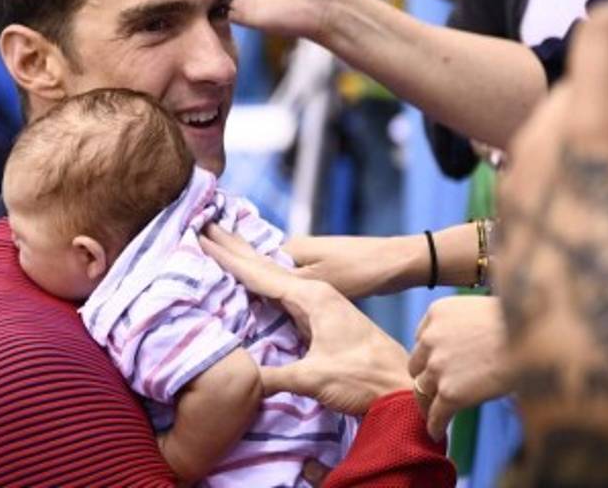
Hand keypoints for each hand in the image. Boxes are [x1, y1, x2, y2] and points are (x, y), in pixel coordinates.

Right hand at [199, 223, 410, 415]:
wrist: (406, 381)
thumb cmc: (366, 374)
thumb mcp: (318, 377)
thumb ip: (276, 376)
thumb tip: (241, 378)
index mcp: (309, 294)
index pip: (258, 272)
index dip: (227, 257)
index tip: (201, 237)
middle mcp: (312, 288)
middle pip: (264, 264)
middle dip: (234, 248)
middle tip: (204, 227)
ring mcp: (320, 297)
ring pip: (273, 275)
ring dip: (247, 263)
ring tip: (221, 248)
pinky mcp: (324, 311)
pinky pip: (283, 289)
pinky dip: (263, 281)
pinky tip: (255, 285)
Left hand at [409, 295, 511, 440]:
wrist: (533, 340)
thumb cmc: (520, 323)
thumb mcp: (481, 310)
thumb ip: (465, 326)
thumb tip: (470, 346)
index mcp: (437, 312)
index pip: (423, 338)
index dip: (431, 354)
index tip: (438, 366)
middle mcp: (430, 338)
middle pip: (418, 365)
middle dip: (426, 377)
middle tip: (434, 391)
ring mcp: (438, 366)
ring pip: (422, 389)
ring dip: (428, 402)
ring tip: (432, 415)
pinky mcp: (450, 392)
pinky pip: (436, 413)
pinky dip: (435, 425)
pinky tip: (437, 432)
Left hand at [496, 0, 607, 480]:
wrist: (571, 364)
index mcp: (590, 135)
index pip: (598, 42)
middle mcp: (542, 145)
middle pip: (573, 85)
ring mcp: (516, 177)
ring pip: (549, 122)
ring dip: (584, 124)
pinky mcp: (504, 208)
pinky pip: (533, 160)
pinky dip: (563, 158)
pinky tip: (590, 189)